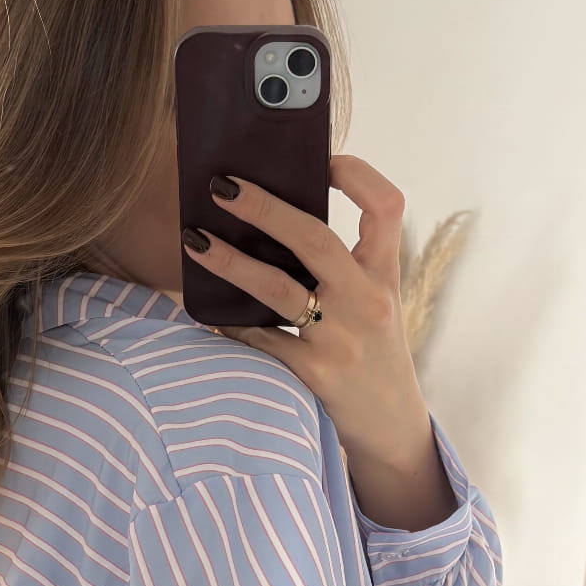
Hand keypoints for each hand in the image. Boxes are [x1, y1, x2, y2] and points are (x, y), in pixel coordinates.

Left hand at [181, 155, 427, 473]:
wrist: (392, 426)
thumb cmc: (374, 353)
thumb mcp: (378, 302)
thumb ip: (345, 265)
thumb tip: (277, 218)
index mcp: (385, 275)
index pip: (387, 207)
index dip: (357, 174)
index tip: (322, 158)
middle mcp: (367, 302)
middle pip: (314, 238)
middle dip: (263, 207)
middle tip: (220, 185)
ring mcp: (340, 340)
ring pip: (276, 289)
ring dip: (229, 261)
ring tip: (193, 240)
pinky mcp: (314, 376)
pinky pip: (259, 339)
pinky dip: (228, 322)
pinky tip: (204, 310)